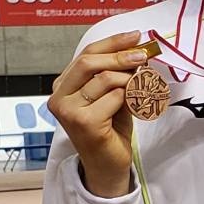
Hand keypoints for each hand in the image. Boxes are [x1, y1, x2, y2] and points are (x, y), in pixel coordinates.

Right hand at [48, 30, 146, 197]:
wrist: (108, 166)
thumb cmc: (110, 130)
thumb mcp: (112, 95)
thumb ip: (116, 73)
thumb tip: (137, 48)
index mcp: (63, 86)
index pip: (86, 54)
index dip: (112, 43)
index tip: (135, 36)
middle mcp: (59, 97)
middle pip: (90, 61)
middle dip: (120, 55)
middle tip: (143, 55)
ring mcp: (68, 110)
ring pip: (105, 78)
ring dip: (130, 81)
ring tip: (141, 90)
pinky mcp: (84, 122)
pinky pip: (114, 97)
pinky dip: (130, 99)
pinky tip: (134, 109)